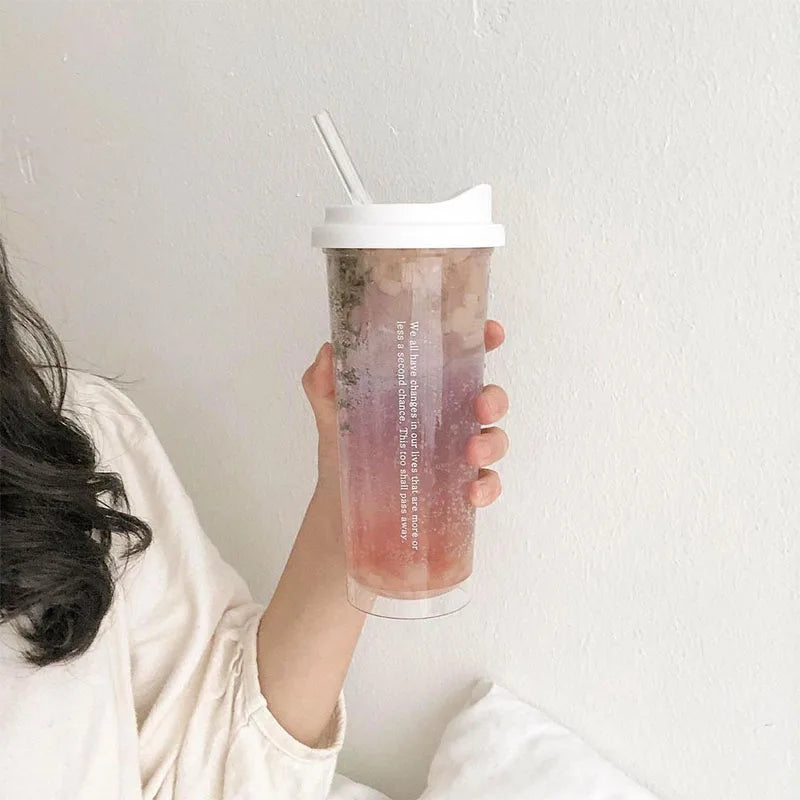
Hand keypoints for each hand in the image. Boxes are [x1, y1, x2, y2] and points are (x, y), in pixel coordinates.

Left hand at [258, 323, 507, 746]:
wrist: (340, 525)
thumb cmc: (344, 464)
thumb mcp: (332, 423)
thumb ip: (325, 388)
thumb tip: (329, 352)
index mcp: (420, 396)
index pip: (457, 362)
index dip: (478, 342)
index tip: (489, 332)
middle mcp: (444, 423)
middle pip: (484, 401)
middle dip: (493, 398)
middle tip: (481, 407)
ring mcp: (454, 461)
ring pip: (492, 443)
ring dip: (493, 444)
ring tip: (472, 455)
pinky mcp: (457, 497)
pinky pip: (485, 488)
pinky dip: (487, 489)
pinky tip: (473, 495)